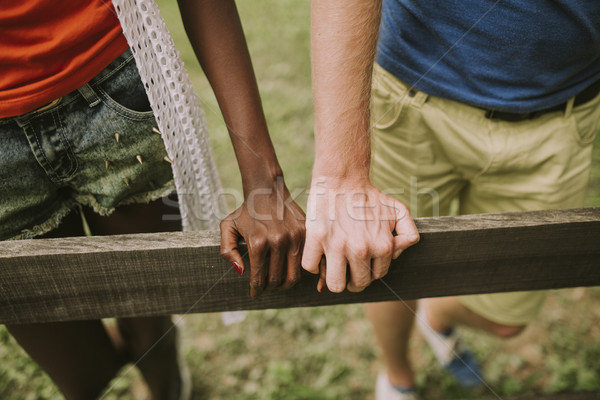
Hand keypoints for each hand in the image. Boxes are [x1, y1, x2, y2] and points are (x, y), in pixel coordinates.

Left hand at [220, 178, 305, 297]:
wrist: (267, 190)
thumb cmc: (246, 211)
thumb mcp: (227, 227)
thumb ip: (227, 251)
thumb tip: (242, 271)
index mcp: (258, 242)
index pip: (258, 278)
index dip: (256, 290)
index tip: (255, 294)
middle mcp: (277, 241)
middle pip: (277, 280)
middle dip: (270, 288)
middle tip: (267, 287)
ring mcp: (294, 237)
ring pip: (294, 275)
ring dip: (286, 284)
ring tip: (279, 283)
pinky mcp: (306, 234)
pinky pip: (309, 262)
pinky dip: (309, 275)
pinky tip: (306, 282)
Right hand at [302, 176, 418, 292]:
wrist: (342, 178)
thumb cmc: (369, 196)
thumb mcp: (398, 211)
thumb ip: (408, 233)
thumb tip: (397, 252)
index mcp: (382, 246)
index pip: (376, 275)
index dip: (369, 270)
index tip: (362, 262)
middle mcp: (361, 250)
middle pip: (357, 284)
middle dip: (353, 278)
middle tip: (348, 266)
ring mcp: (337, 246)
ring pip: (334, 285)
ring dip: (334, 278)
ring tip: (334, 266)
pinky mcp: (316, 239)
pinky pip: (311, 267)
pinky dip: (314, 263)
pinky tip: (319, 253)